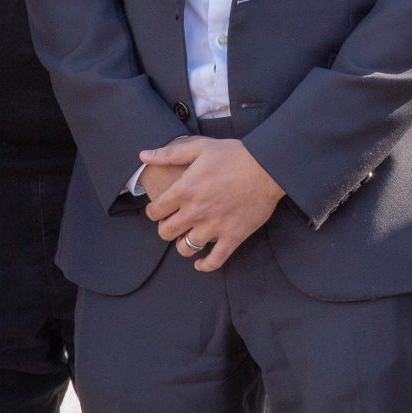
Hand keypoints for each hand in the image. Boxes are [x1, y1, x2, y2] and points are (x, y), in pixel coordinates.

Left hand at [138, 136, 284, 272]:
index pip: (155, 211)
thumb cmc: (234, 155)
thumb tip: (144, 155)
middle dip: (166, 228)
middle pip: (165, 233)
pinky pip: (214, 260)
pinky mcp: (232, 237)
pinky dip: (205, 265)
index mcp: (184, 190)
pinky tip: (201, 262)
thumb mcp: (199, 147)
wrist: (267, 167)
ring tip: (188, 236)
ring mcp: (213, 228)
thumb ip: (169, 154)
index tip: (160, 209)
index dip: (154, 211)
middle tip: (174, 222)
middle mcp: (195, 212)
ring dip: (182, 244)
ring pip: (185, 249)